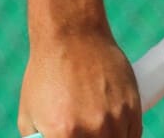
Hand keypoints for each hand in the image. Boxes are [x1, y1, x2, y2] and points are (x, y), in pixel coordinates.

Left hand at [17, 27, 140, 137]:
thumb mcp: (29, 114)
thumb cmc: (45, 74)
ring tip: (93, 126)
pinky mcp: (133, 110)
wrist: (71, 35)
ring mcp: (116, 121)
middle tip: (84, 133)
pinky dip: (123, 137)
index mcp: (62, 134)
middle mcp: (93, 131)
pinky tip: (109, 126)